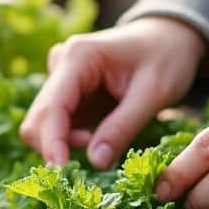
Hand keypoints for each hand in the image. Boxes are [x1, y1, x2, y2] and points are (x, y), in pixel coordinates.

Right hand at [19, 17, 208, 167]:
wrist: (169, 38)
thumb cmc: (166, 58)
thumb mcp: (153, 94)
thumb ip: (123, 128)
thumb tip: (96, 162)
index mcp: (79, 56)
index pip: (52, 105)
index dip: (52, 141)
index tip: (60, 171)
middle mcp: (61, 64)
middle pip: (39, 118)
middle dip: (56, 146)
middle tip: (95, 158)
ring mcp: (61, 79)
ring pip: (43, 125)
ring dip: (64, 144)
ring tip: (102, 143)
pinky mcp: (67, 94)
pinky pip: (57, 126)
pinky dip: (70, 141)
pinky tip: (97, 137)